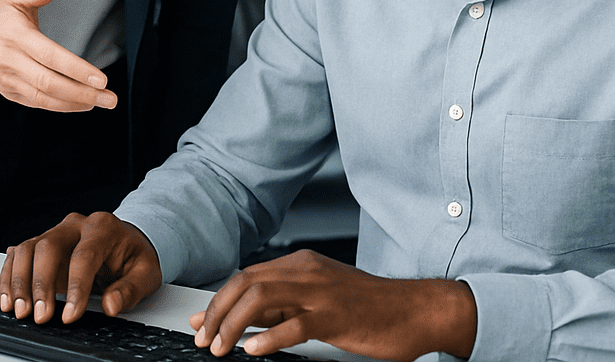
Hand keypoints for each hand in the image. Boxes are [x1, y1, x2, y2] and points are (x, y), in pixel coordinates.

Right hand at [0, 0, 117, 111]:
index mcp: (17, 36)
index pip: (51, 57)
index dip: (77, 70)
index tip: (102, 79)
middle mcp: (12, 61)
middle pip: (50, 83)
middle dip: (83, 93)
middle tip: (110, 98)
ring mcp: (9, 80)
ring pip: (43, 98)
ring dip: (74, 104)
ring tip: (101, 103)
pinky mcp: (8, 92)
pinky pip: (35, 103)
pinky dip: (59, 107)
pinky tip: (81, 105)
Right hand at [0, 212, 161, 323]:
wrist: (127, 241)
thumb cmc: (134, 257)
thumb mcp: (145, 274)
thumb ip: (129, 290)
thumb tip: (111, 305)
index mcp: (103, 228)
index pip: (85, 255)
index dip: (76, 287)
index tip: (70, 315)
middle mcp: (76, 225)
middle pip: (49, 245)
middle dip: (41, 283)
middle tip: (39, 316)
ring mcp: (57, 232)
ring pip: (28, 248)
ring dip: (19, 280)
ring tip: (20, 311)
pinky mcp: (42, 244)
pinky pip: (18, 254)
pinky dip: (9, 276)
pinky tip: (9, 298)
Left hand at [189, 250, 476, 360]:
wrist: (414, 309)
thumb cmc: (368, 309)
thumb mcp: (320, 300)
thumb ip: (285, 306)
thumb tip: (245, 322)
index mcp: (301, 264)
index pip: (248, 277)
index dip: (219, 300)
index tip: (200, 322)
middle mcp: (307, 271)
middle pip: (247, 283)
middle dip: (218, 311)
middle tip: (203, 339)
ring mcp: (321, 292)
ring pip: (263, 299)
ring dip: (234, 324)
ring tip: (221, 348)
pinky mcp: (336, 316)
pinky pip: (295, 324)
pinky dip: (269, 338)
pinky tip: (254, 350)